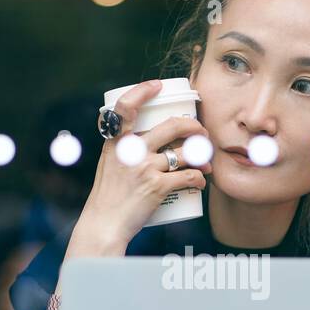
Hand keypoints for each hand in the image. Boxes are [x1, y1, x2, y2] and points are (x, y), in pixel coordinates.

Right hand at [71, 79, 212, 253]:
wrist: (104, 225)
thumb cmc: (108, 197)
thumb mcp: (109, 164)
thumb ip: (125, 149)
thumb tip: (153, 139)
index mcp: (116, 142)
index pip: (126, 106)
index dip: (143, 90)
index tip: (157, 85)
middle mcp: (131, 151)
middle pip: (172, 126)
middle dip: (194, 127)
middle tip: (201, 134)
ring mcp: (145, 168)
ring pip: (186, 153)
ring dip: (203, 157)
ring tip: (206, 163)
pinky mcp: (157, 187)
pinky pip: (189, 176)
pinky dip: (200, 179)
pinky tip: (201, 182)